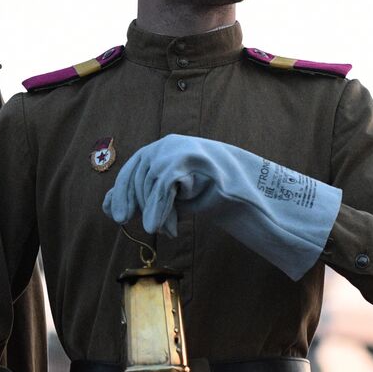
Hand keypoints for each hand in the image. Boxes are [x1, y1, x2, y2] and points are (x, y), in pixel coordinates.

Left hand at [102, 134, 341, 279]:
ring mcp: (185, 149)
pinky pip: (164, 183)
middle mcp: (174, 143)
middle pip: (138, 168)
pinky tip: (158, 225)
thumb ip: (151, 197)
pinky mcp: (194, 161)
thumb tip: (112, 206)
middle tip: (126, 221)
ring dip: (148, 206)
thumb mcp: (179, 197)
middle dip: (129, 196)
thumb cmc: (220, 196)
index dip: (123, 189)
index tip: (116, 213)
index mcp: (170, 148)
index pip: (136, 165)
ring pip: (150, 177)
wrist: (260, 194)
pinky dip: (157, 206)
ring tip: (155, 228)